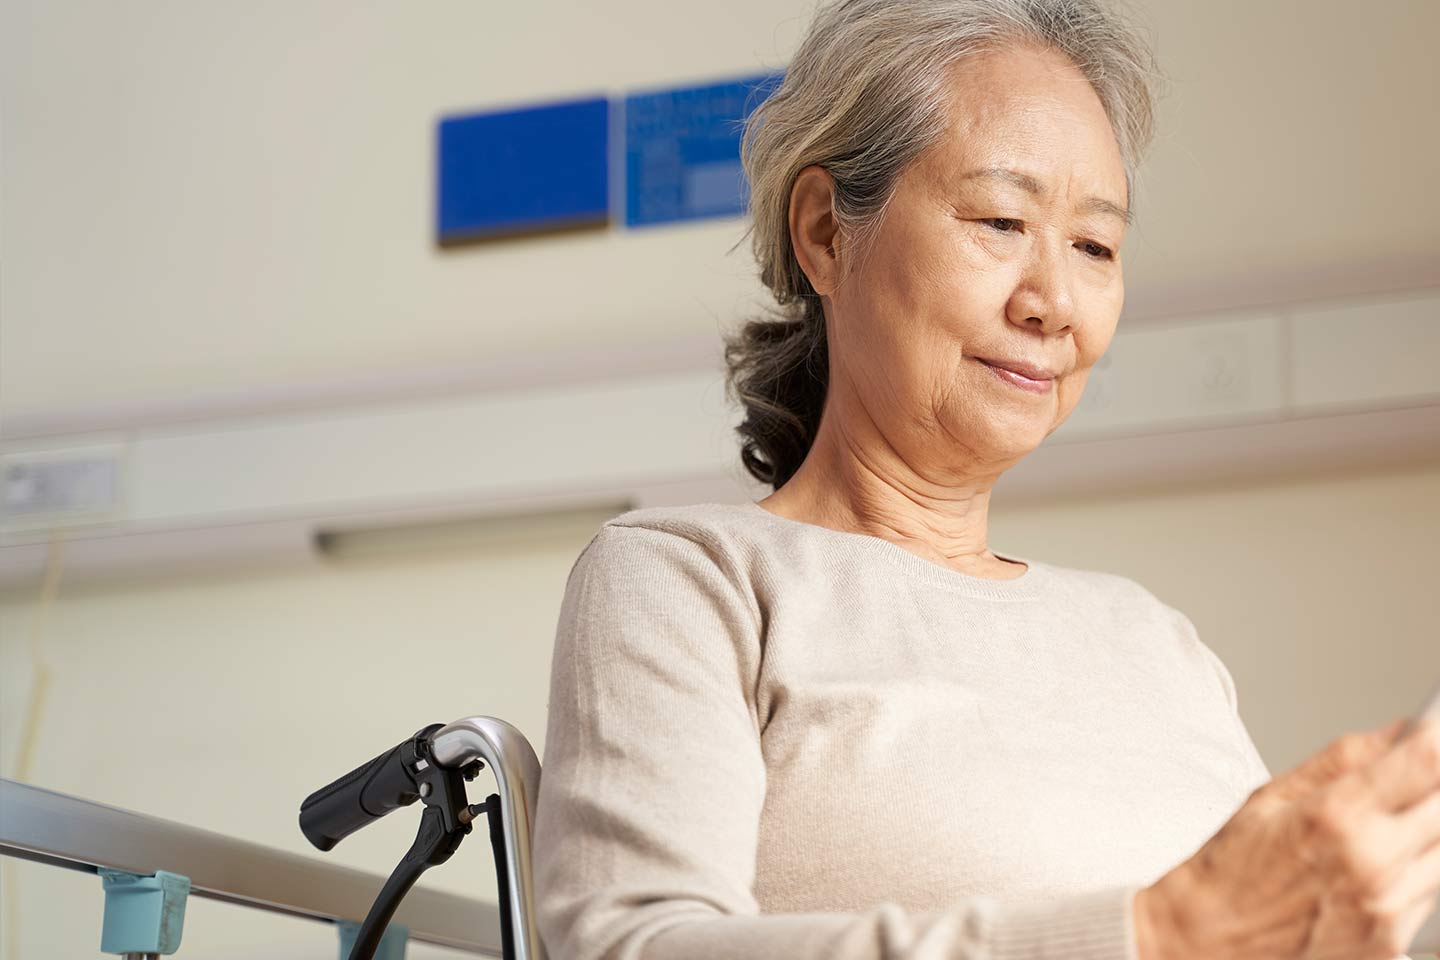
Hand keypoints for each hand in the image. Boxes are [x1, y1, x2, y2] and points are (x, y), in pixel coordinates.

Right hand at [1135, 715, 1439, 959]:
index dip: (1438, 735)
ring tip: (1381, 828)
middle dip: (1433, 785)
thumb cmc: (1229, 871)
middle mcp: (1372, 862)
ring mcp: (1388, 905)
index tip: (1435, 726)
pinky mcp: (1393, 939)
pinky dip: (1414, 870)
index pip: (1425, 761)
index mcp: (1336, 816)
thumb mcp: (1271, 795)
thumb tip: (1395, 731)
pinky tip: (1373, 867)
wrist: (1208, 939)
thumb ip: (1341, 759)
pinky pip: (1429, 891)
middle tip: (1407, 778)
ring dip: (1425, 829)